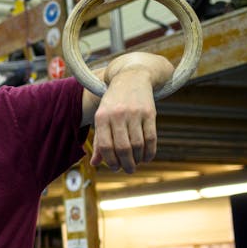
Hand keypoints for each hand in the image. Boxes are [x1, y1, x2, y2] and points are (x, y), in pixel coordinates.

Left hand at [90, 57, 167, 172]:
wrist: (132, 77)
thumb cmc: (113, 103)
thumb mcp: (102, 117)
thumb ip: (99, 140)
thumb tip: (95, 164)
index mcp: (102, 117)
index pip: (105, 145)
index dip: (110, 160)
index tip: (115, 168)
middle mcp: (118, 115)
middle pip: (123, 147)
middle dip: (126, 163)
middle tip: (128, 170)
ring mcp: (135, 113)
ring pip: (138, 144)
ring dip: (137, 159)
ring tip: (136, 163)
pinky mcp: (150, 112)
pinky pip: (151, 137)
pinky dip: (150, 151)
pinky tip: (147, 157)